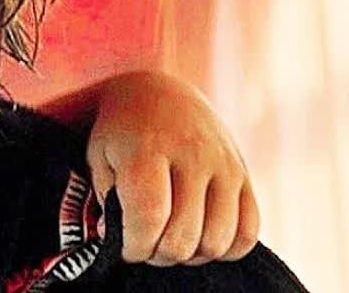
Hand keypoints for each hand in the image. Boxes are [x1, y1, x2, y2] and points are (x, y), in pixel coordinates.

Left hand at [86, 70, 259, 265]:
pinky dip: (226, 248)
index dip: (135, 246)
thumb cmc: (121, 131)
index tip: (125, 247)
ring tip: (170, 239)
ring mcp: (225, 165)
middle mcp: (193, 155)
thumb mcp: (100, 155)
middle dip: (158, 254)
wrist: (159, 93)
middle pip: (183, 237)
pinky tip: (201, 237)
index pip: (150, 217)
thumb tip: (119, 240)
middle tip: (145, 243)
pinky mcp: (245, 175)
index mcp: (149, 147)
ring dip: (190, 255)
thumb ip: (107, 199)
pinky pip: (249, 231)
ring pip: (217, 241)